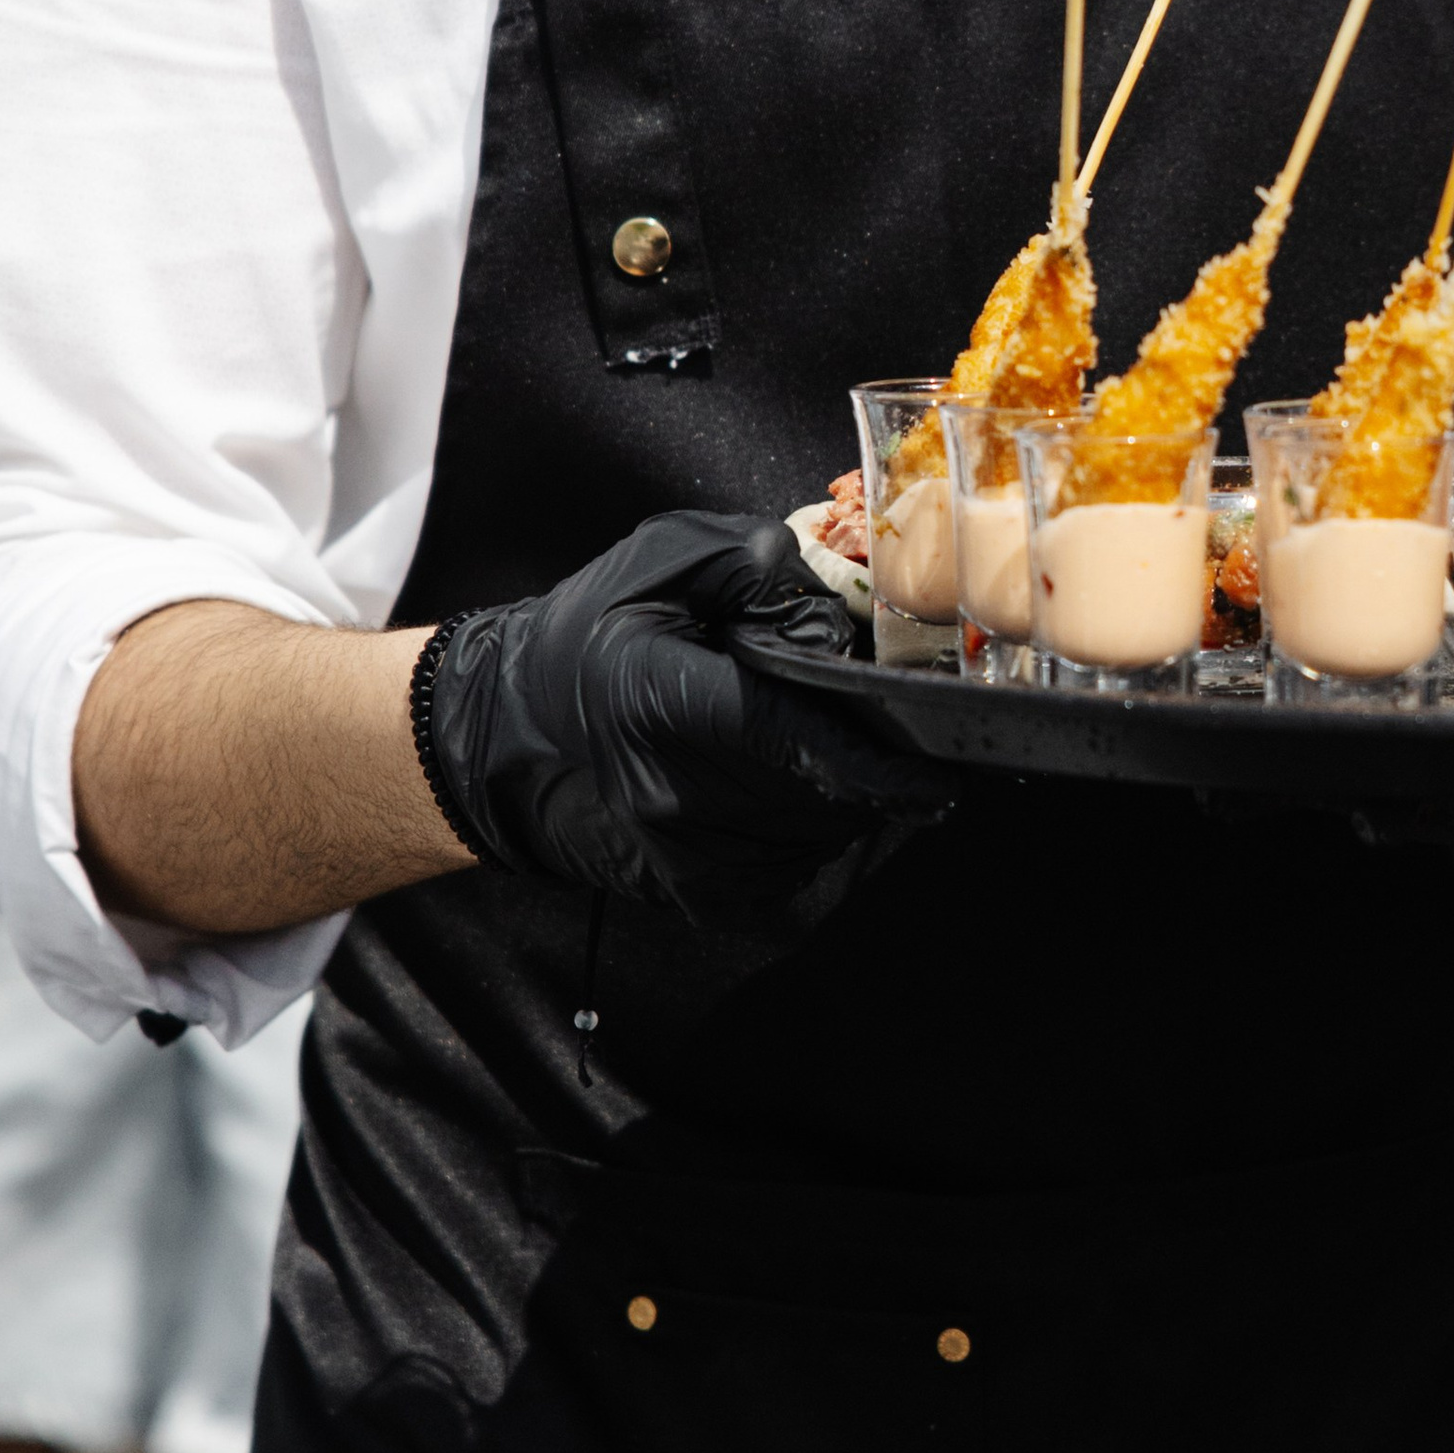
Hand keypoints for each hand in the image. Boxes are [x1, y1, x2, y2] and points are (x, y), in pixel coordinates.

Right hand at [418, 511, 950, 918]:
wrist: (517, 726)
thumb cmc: (592, 636)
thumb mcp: (664, 559)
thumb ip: (752, 561)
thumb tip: (828, 607)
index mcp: (663, 705)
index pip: (794, 745)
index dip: (877, 768)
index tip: (936, 778)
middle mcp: (673, 796)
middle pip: (821, 795)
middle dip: (863, 761)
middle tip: (856, 718)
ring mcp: (686, 857)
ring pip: (818, 836)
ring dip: (839, 796)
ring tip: (804, 746)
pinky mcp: (700, 893)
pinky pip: (796, 864)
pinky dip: (811, 826)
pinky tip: (780, 785)